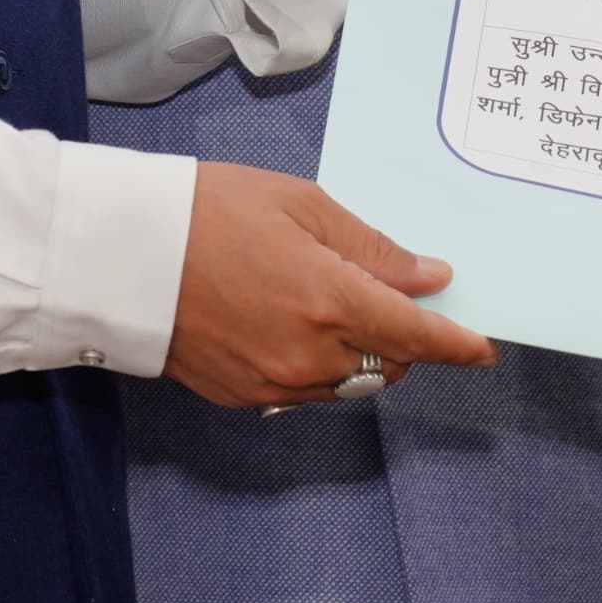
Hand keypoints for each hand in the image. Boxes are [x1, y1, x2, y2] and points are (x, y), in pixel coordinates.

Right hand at [164, 162, 499, 407]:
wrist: (117, 253)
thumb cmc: (207, 211)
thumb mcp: (300, 205)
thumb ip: (371, 248)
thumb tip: (428, 278)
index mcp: (329, 301)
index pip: (419, 337)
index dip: (458, 344)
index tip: (483, 347)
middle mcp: (309, 355)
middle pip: (390, 365)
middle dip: (404, 339)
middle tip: (390, 298)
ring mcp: (273, 384)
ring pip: (348, 383)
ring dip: (360, 354)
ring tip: (330, 305)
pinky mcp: (241, 397)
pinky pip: (302, 391)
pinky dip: (314, 365)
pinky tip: (287, 324)